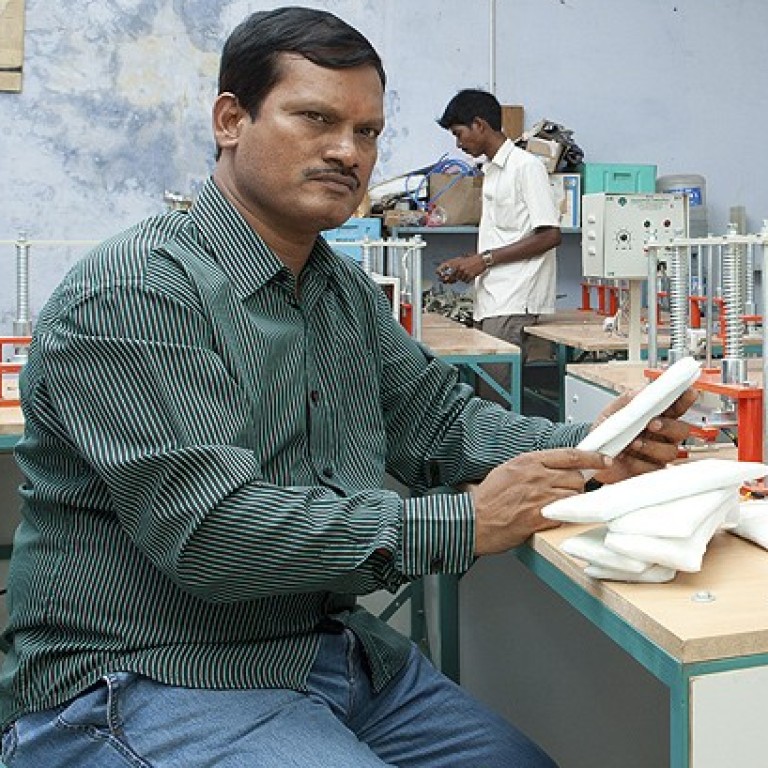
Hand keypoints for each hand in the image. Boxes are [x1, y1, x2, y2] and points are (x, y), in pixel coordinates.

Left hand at [436, 253, 484, 283]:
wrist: (481, 260)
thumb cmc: (472, 259)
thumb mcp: (460, 259)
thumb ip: (453, 264)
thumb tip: (446, 270)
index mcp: (456, 262)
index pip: (444, 266)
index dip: (439, 270)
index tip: (437, 273)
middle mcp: (458, 266)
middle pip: (449, 276)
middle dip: (446, 279)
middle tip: (445, 281)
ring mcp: (463, 272)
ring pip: (458, 280)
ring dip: (460, 278)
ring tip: (464, 273)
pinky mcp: (469, 276)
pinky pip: (465, 281)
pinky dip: (466, 280)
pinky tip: (468, 275)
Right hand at [471, 448, 610, 554]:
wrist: (473, 521)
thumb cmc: (486, 499)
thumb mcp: (507, 470)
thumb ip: (532, 466)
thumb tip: (553, 467)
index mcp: (528, 461)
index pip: (570, 455)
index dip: (592, 457)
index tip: (604, 460)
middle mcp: (536, 476)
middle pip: (576, 477)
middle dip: (576, 486)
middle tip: (565, 493)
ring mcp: (539, 496)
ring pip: (573, 496)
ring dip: (570, 503)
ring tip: (555, 507)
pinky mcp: (539, 517)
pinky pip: (564, 514)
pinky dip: (562, 516)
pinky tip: (550, 517)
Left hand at [592, 387, 697, 484]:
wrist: (592, 456)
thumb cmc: (607, 432)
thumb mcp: (612, 412)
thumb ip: (627, 400)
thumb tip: (642, 390)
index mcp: (657, 417)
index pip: (676, 408)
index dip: (685, 400)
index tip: (689, 393)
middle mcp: (662, 436)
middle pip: (682, 430)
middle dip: (669, 426)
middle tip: (652, 423)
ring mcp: (658, 454)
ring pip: (670, 451)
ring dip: (652, 446)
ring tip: (633, 443)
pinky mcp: (650, 470)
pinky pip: (654, 468)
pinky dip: (640, 462)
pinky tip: (628, 458)